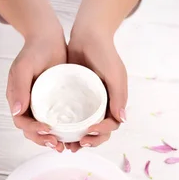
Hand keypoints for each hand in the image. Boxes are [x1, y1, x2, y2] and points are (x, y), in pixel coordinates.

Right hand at [7, 33, 66, 151]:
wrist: (49, 37)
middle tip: (57, 144)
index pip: (21, 122)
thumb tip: (16, 111)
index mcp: (17, 99)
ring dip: (51, 140)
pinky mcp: (54, 102)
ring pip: (43, 129)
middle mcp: (27, 104)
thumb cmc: (34, 50)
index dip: (32, 130)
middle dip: (42, 140)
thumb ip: (19, 87)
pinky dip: (61, 131)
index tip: (47, 130)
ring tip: (63, 146)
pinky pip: (55, 120)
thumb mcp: (24, 67)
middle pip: (31, 130)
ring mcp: (40, 104)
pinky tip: (71, 135)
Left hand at [66, 30, 126, 151]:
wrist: (87, 34)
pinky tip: (56, 131)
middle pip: (98, 131)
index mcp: (114, 101)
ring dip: (77, 139)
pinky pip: (71, 115)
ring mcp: (88, 101)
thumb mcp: (115, 73)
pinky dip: (66, 126)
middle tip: (77, 145)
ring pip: (83, 127)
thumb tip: (122, 120)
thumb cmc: (105, 53)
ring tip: (66, 145)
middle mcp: (102, 104)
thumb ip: (119, 95)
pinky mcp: (74, 96)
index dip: (102, 133)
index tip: (89, 132)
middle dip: (90, 141)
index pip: (111, 125)